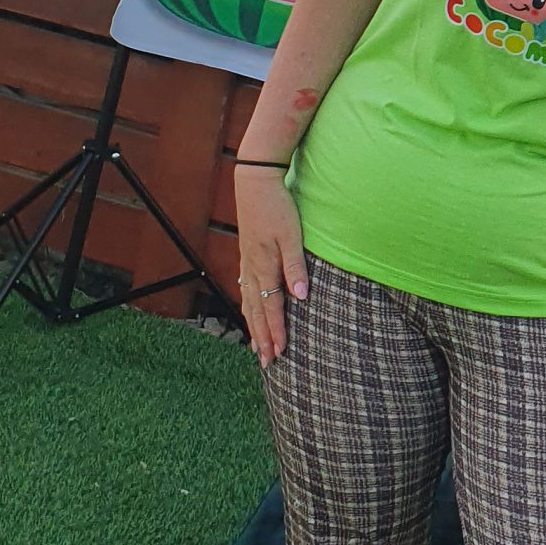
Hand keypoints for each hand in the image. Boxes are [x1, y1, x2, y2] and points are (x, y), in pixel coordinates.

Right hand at [234, 165, 308, 363]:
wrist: (256, 181)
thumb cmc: (277, 207)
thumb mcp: (292, 235)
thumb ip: (296, 266)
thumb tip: (300, 297)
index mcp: (265, 266)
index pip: (271, 307)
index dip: (275, 331)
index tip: (280, 353)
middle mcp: (252, 269)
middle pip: (256, 310)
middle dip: (262, 337)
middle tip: (266, 363)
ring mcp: (247, 262)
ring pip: (248, 302)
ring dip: (253, 325)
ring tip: (255, 346)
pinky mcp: (247, 254)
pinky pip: (246, 288)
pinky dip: (248, 306)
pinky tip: (249, 310)